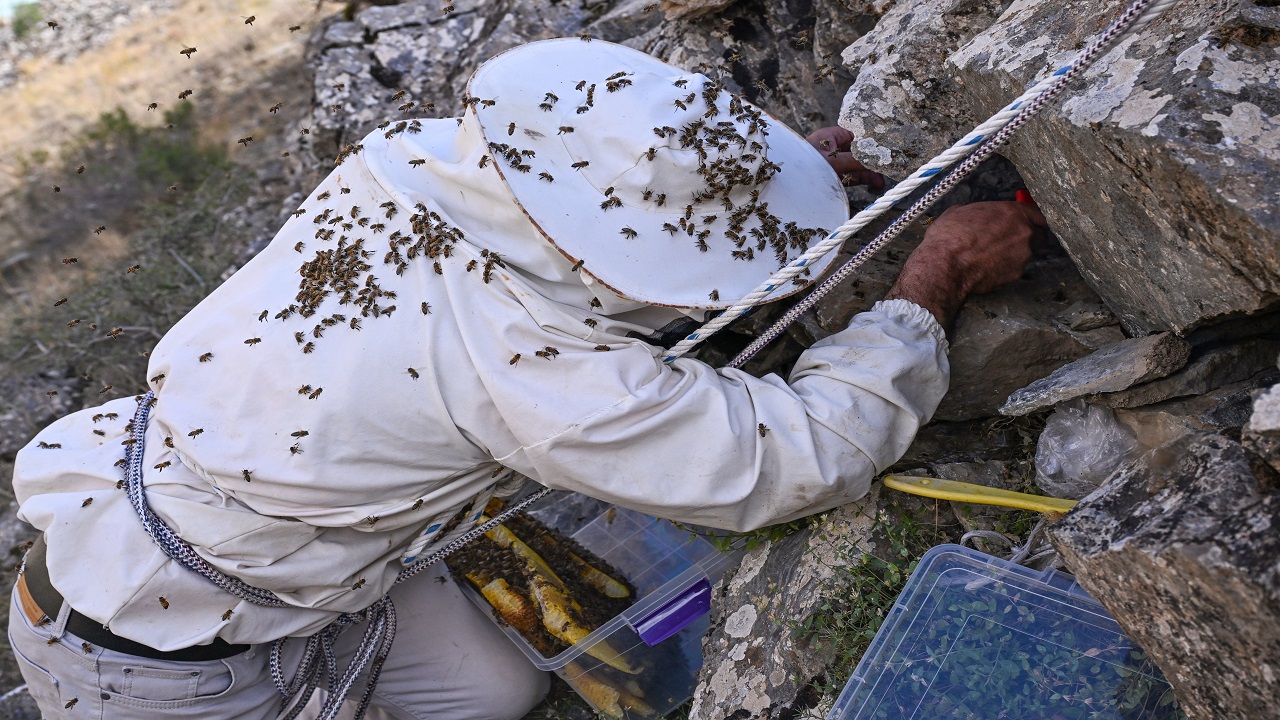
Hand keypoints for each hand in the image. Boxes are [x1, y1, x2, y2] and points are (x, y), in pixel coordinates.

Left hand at [806, 126, 884, 188]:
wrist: (787, 187)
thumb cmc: (806, 167)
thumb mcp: (833, 162)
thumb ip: (856, 161)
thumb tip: (878, 160)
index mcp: (830, 137)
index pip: (856, 134)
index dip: (871, 140)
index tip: (887, 146)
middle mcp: (833, 148)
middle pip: (858, 151)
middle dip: (873, 159)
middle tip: (888, 166)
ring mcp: (834, 163)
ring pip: (857, 165)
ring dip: (870, 171)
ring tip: (882, 179)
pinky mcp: (834, 177)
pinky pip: (852, 176)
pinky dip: (864, 179)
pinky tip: (875, 182)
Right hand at [883, 201, 1046, 330]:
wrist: (944, 266)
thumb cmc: (949, 237)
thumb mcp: (960, 212)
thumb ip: (981, 211)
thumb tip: (979, 215)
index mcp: (1013, 212)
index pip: (1038, 213)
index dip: (1032, 217)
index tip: (1027, 220)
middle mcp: (1024, 233)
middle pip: (1038, 234)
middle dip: (1027, 236)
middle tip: (1009, 238)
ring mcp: (1022, 255)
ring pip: (1026, 253)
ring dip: (1014, 253)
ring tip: (991, 255)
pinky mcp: (1016, 274)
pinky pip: (1015, 268)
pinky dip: (1004, 267)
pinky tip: (987, 267)